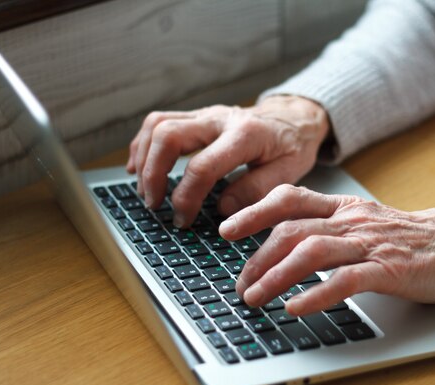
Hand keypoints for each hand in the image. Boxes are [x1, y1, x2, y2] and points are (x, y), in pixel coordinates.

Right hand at [126, 96, 329, 226]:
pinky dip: (143, 143)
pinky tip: (138, 166)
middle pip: (169, 135)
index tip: (183, 219)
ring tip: (144, 190)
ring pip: (159, 124)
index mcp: (246, 135)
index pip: (203, 166)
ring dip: (144, 158)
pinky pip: (160, 121)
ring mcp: (206, 114)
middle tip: (154, 204)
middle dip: (154, 174)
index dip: (186, 197)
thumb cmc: (292, 147)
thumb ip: (256, 191)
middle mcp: (220, 119)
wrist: (295, 118)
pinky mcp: (197, 116)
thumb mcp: (289, 173)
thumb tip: (223, 210)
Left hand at [219, 185, 434, 315]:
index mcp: (344, 207)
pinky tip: (296, 308)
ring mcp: (370, 244)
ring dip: (276, 275)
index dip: (254, 211)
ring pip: (311, 252)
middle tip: (240, 283)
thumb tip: (286, 242)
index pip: (290, 199)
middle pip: (292, 230)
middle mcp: (352, 220)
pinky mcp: (388, 269)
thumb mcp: (364, 222)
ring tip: (255, 297)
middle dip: (257, 257)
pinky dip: (316, 295)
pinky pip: (345, 281)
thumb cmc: (409, 238)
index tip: (227, 227)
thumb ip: (329, 226)